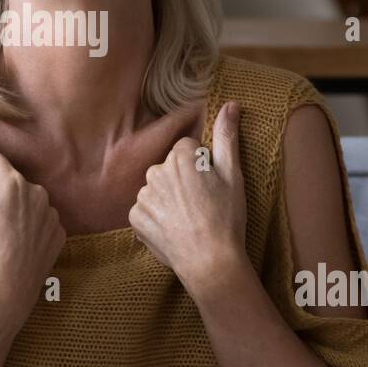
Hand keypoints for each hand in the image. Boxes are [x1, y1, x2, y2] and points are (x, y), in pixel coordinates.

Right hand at [0, 140, 66, 327]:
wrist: (4, 294)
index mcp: (10, 181)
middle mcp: (36, 191)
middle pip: (11, 180)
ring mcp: (50, 213)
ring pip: (27, 199)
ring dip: (15, 208)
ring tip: (0, 235)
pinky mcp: (58, 234)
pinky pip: (41, 220)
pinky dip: (30, 227)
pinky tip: (16, 245)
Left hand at [128, 100, 248, 292]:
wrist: (210, 262)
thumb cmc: (226, 218)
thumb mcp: (233, 175)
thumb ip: (227, 137)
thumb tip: (230, 104)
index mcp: (179, 157)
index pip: (187, 149)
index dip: (201, 166)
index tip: (210, 185)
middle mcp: (155, 172)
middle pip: (169, 167)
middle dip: (182, 180)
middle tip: (201, 204)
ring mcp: (143, 196)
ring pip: (156, 188)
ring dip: (168, 199)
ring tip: (188, 219)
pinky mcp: (135, 217)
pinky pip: (145, 210)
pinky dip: (156, 218)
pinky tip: (173, 229)